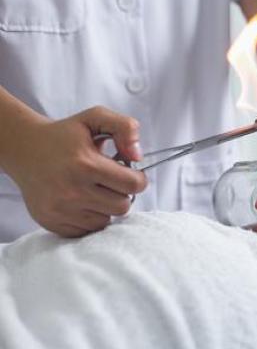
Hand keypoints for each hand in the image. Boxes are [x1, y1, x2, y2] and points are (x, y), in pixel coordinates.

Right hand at [5, 106, 146, 237]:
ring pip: (106, 220)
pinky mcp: (52, 222)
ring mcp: (61, 209)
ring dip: (106, 206)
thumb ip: (125, 127)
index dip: (138, 179)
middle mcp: (72, 190)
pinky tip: (82, 201)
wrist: (25, 149)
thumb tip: (138, 156)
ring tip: (95, 190)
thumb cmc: (65, 135)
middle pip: (122, 206)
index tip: (130, 174)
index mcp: (86, 164)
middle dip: (122, 193)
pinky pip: (88, 230)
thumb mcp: (95, 118)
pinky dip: (91, 217)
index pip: (132, 185)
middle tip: (111, 182)